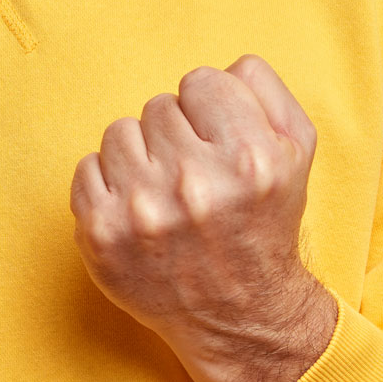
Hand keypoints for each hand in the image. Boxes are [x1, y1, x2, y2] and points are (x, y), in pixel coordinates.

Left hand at [69, 55, 337, 381]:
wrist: (239, 316)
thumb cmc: (264, 221)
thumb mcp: (295, 150)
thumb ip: (263, 88)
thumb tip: (222, 65)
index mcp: (249, 159)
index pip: (201, 81)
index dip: (210, 109)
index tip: (218, 144)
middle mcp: (195, 185)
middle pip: (158, 106)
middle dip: (176, 135)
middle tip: (196, 178)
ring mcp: (142, 212)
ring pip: (119, 132)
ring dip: (141, 157)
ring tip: (166, 193)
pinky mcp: (101, 235)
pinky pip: (87, 168)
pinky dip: (108, 184)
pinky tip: (138, 212)